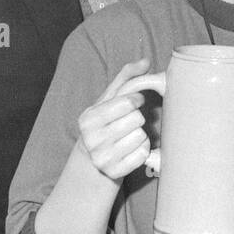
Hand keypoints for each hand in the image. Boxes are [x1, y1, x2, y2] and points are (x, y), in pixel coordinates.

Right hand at [76, 59, 162, 182]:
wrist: (92, 158)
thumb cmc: (105, 122)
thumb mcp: (109, 99)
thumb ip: (126, 78)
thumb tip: (145, 61)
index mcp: (88, 118)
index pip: (127, 102)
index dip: (136, 100)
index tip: (135, 102)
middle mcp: (92, 139)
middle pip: (137, 120)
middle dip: (138, 118)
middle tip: (128, 123)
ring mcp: (102, 157)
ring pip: (142, 137)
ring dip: (141, 135)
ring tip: (129, 136)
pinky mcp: (115, 172)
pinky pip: (143, 154)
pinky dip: (143, 151)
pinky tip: (131, 150)